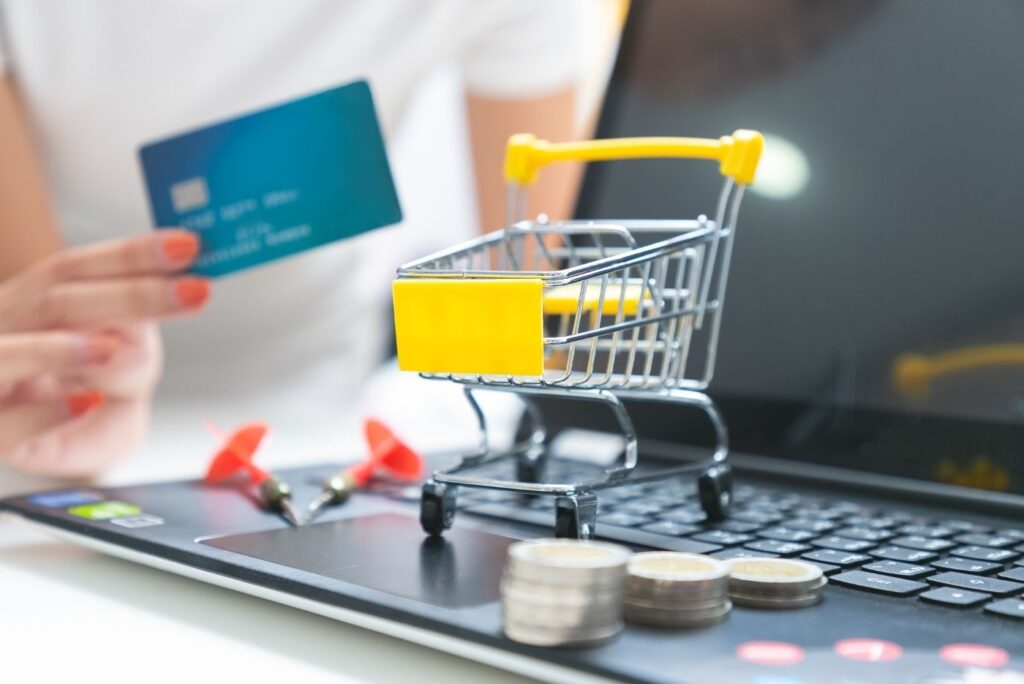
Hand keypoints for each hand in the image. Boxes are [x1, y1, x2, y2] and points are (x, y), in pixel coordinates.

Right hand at [0, 230, 208, 476]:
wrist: (68, 448)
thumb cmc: (92, 389)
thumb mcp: (125, 353)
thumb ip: (133, 332)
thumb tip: (161, 310)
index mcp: (31, 302)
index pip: (72, 268)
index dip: (129, 255)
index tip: (188, 246)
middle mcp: (3, 330)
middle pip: (53, 303)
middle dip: (127, 296)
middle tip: (194, 292)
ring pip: (6, 356)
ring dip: (59, 350)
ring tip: (113, 348)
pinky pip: (8, 424)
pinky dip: (45, 414)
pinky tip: (84, 404)